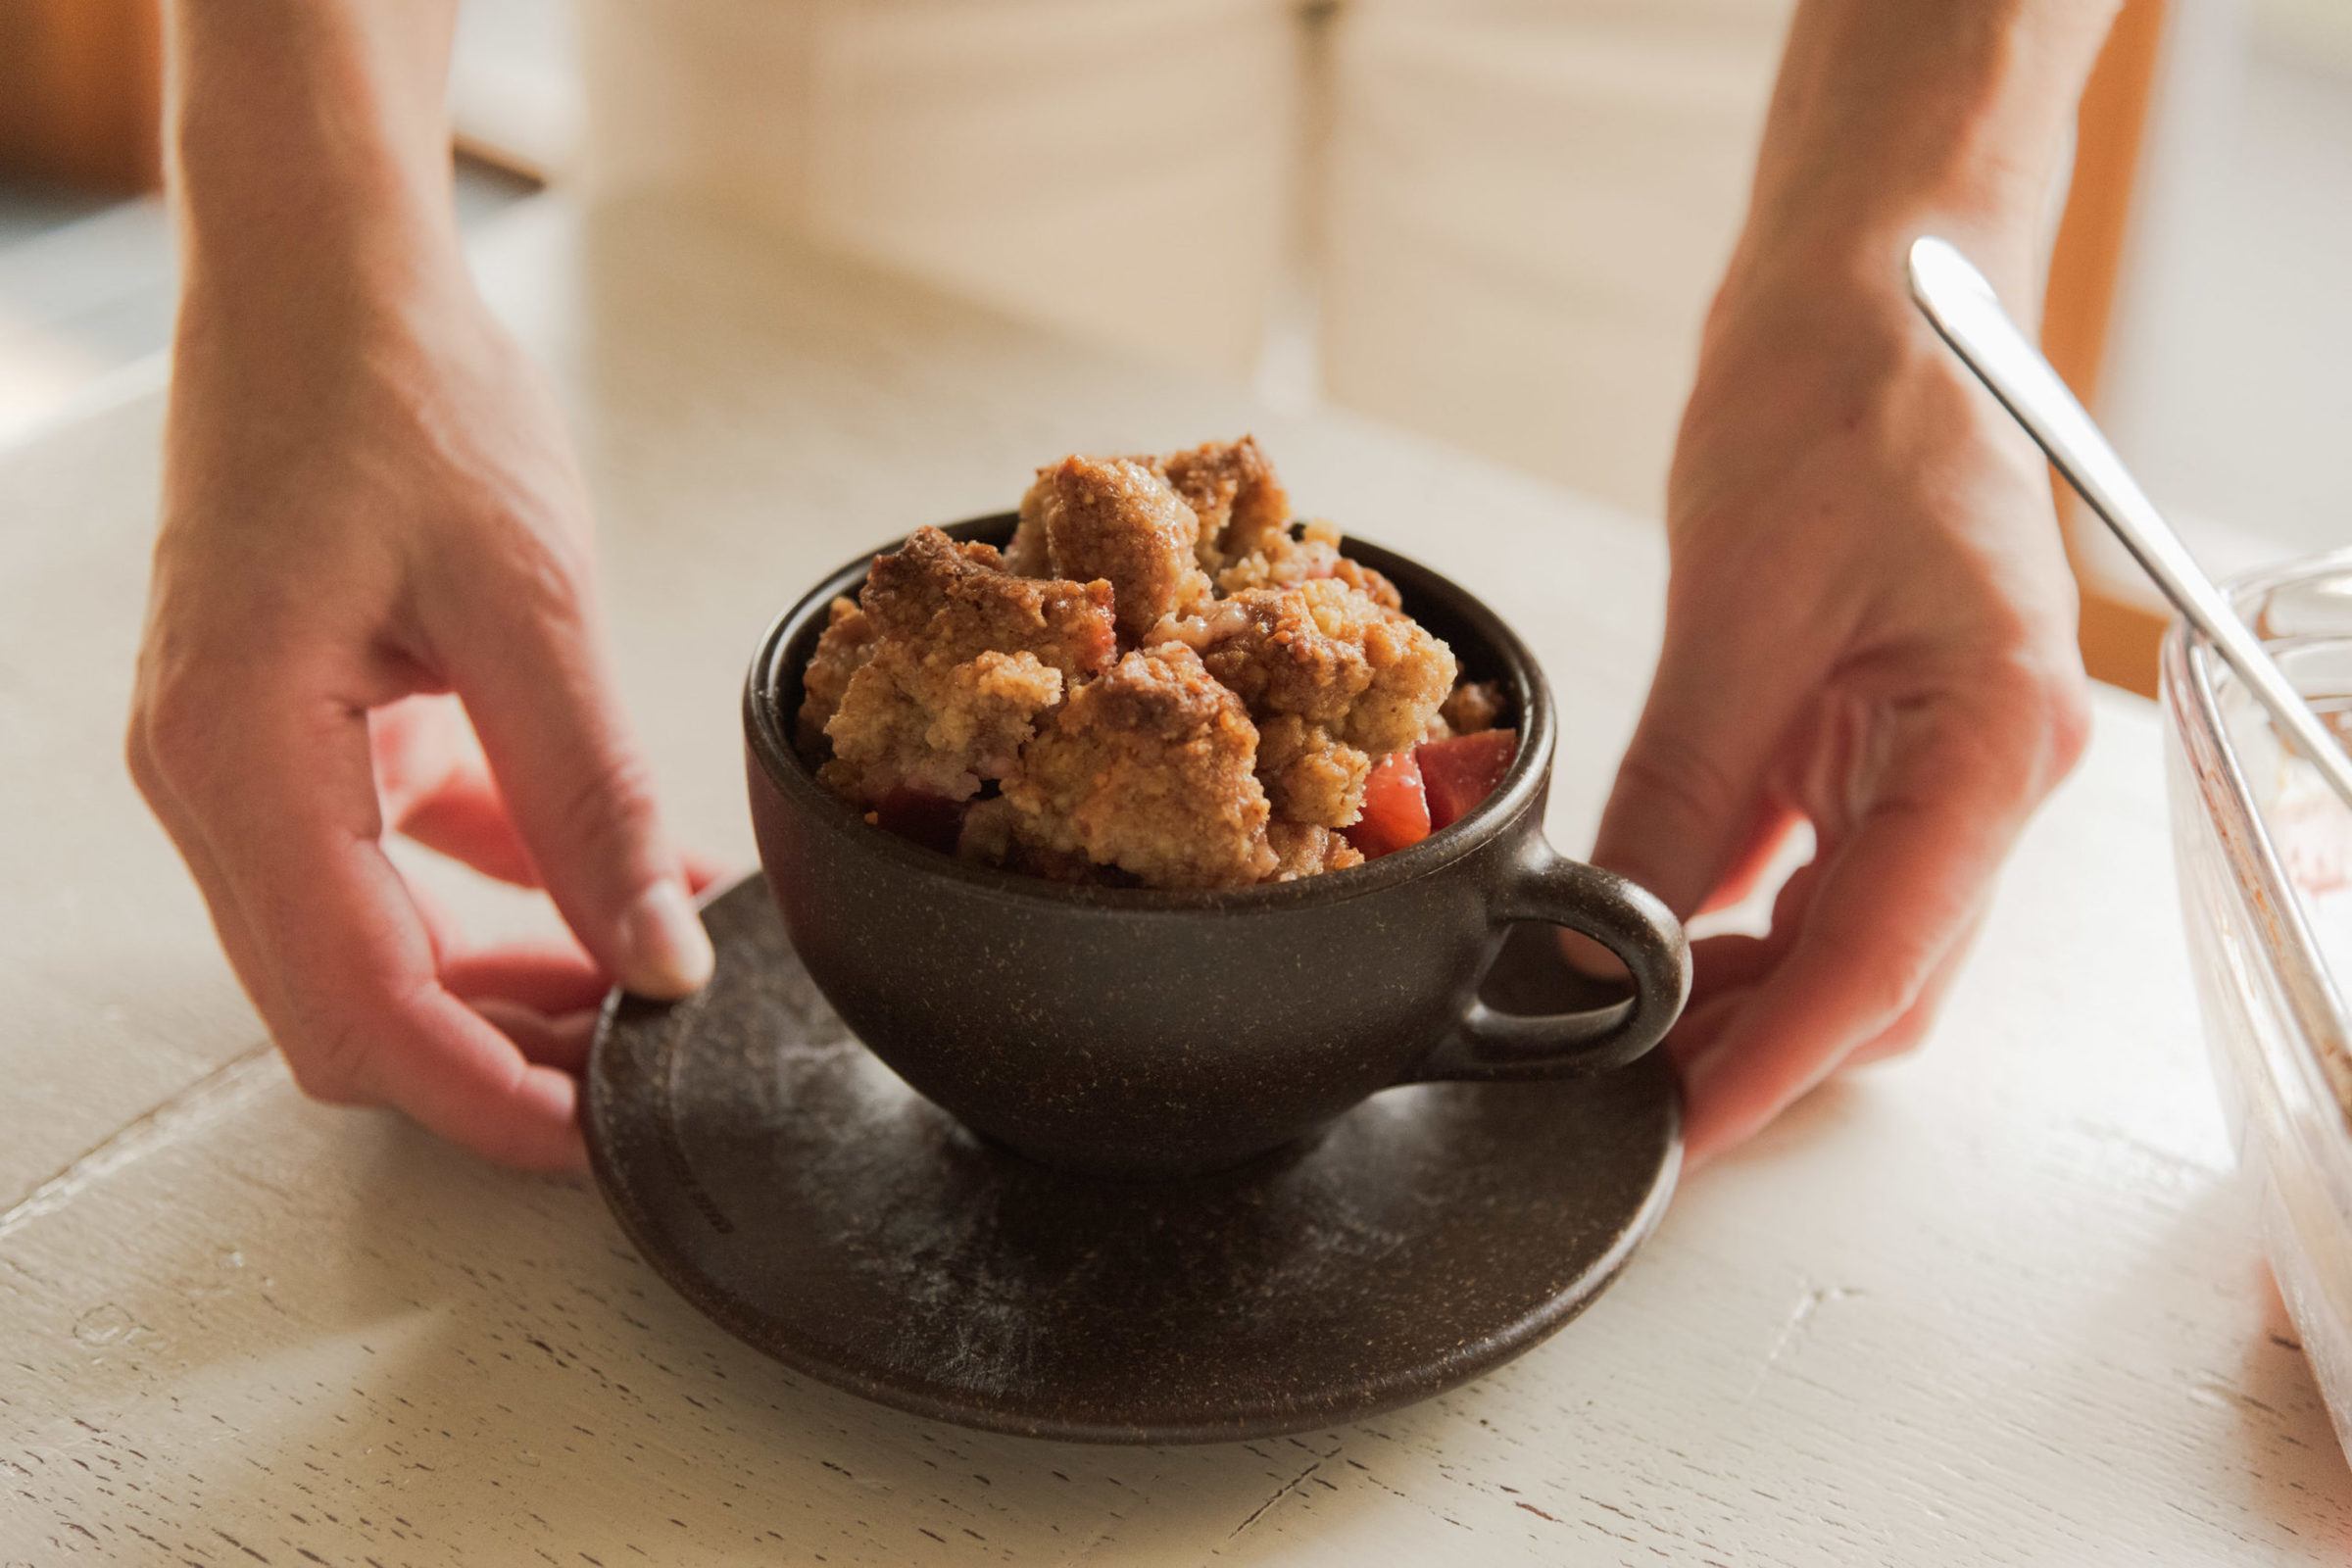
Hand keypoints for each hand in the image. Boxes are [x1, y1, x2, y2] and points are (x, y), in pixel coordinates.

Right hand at [129, 280, 714, 1169]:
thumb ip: (593, 798)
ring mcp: (234, 755)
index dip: (493, 1100)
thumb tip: (659, 959)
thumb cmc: (398, 392)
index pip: (364, 1011)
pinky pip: (377, 862)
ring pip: (364, 946)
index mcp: (239, 757)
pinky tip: (590, 872)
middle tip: (644, 1064)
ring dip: (499, 980)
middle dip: (500, 1058)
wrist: (321, 267)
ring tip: (638, 977)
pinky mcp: (282, 725)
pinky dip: (485, 890)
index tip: (607, 1141)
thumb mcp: (529, 600)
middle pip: (348, 1006)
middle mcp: (207, 778)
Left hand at [1592, 228, 2090, 1163]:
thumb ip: (1681, 795)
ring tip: (1617, 1010)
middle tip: (1618, 1079)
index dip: (1774, 1061)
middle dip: (1755, 1043)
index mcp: (1992, 740)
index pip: (1883, 958)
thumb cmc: (1842, 398)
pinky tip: (1654, 930)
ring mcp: (1939, 756)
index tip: (1677, 1128)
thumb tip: (1611, 941)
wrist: (1868, 288)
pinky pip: (1817, 868)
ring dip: (1743, 989)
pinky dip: (1738, 916)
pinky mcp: (1879, 736)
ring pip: (1849, 934)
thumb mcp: (1740, 611)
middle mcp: (1986, 768)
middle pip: (1881, 972)